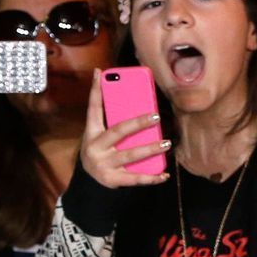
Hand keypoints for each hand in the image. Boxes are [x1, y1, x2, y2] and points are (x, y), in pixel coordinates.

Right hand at [79, 69, 169, 188]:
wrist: (90, 184)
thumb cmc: (101, 153)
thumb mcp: (99, 136)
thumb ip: (111, 120)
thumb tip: (127, 98)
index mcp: (92, 132)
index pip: (93, 108)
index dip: (96, 90)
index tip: (101, 72)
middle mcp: (96, 147)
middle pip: (118, 131)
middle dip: (137, 123)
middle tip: (156, 116)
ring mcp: (104, 164)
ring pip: (130, 155)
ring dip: (150, 149)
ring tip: (166, 143)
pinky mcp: (114, 180)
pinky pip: (136, 178)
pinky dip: (152, 177)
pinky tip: (164, 174)